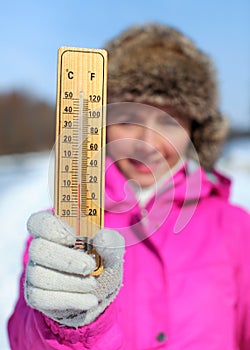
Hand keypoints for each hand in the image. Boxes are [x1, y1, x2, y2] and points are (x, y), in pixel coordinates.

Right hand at [25, 210, 124, 327]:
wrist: (100, 292)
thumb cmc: (102, 262)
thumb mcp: (112, 250)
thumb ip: (111, 241)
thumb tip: (101, 238)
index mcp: (55, 229)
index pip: (38, 221)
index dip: (51, 228)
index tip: (73, 237)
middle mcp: (40, 248)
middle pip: (37, 249)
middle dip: (66, 259)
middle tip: (90, 266)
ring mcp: (35, 272)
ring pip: (39, 275)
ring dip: (71, 282)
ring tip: (93, 284)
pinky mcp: (36, 295)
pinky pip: (41, 298)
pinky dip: (71, 300)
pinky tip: (91, 300)